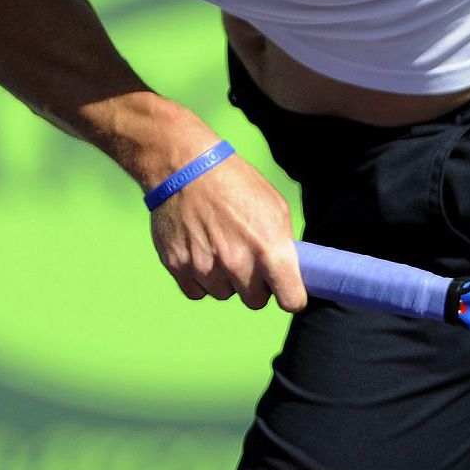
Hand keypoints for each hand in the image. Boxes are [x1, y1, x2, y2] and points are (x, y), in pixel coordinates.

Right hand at [148, 152, 307, 311]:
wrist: (187, 168)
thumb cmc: (237, 183)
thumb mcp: (275, 206)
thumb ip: (284, 245)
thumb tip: (289, 272)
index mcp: (269, 248)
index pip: (291, 300)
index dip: (292, 296)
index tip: (288, 289)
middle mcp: (237, 262)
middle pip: (255, 301)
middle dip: (256, 285)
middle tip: (249, 258)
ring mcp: (205, 267)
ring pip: (224, 294)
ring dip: (226, 279)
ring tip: (221, 245)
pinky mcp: (177, 267)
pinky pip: (197, 292)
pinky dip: (200, 278)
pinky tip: (202, 251)